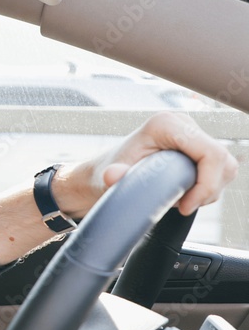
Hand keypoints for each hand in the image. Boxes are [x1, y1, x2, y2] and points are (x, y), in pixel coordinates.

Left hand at [54, 112, 237, 217]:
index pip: (211, 155)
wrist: (105, 171)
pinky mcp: (197, 145)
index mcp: (167, 124)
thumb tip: (112, 176)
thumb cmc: (109, 170)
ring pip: (224, 166)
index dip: (206, 185)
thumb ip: (115, 176)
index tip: (185, 206)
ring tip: (180, 198)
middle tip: (182, 205)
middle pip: (222, 161)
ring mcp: (192, 133)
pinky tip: (185, 192)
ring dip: (208, 189)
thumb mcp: (112, 174)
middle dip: (208, 189)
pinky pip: (219, 169)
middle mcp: (183, 123)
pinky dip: (207, 186)